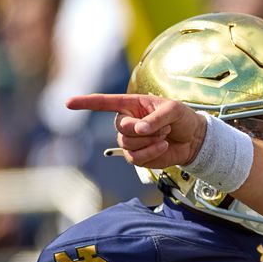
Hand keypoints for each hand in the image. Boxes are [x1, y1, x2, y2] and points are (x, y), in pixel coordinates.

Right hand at [66, 93, 206, 168]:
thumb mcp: (174, 110)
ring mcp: (131, 141)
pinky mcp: (138, 156)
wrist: (194, 140)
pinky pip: (136, 159)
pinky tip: (163, 148)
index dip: (86, 103)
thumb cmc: (183, 119)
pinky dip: (152, 154)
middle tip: (164, 128)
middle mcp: (127, 122)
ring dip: (150, 142)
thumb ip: (157, 118)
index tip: (68, 103)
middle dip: (143, 131)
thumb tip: (140, 129)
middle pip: (121, 129)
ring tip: (165, 137)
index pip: (104, 103)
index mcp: (131, 105)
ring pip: (127, 145)